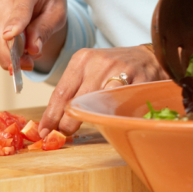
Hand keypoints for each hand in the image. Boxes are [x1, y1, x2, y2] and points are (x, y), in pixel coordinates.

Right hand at [0, 0, 67, 72]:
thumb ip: (45, 30)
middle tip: (27, 66)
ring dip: (8, 53)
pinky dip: (3, 47)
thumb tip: (32, 50)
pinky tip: (17, 44)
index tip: (11, 37)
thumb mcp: (58, 14)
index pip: (20, 9)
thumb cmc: (50, 0)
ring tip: (28, 54)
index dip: (15, 24)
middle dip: (11, 54)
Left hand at [38, 45, 168, 136]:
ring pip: (96, 105)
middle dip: (66, 123)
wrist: (148, 57)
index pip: (61, 93)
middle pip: (76, 101)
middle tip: (61, 135)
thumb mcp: (90, 69)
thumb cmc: (115, 67)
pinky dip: (110, 116)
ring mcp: (120, 72)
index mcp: (82, 59)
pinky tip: (106, 121)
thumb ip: (74, 89)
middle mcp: (99, 64)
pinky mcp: (137, 82)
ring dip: (87, 121)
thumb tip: (54, 118)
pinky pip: (119, 106)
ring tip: (81, 130)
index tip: (44, 130)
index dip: (50, 116)